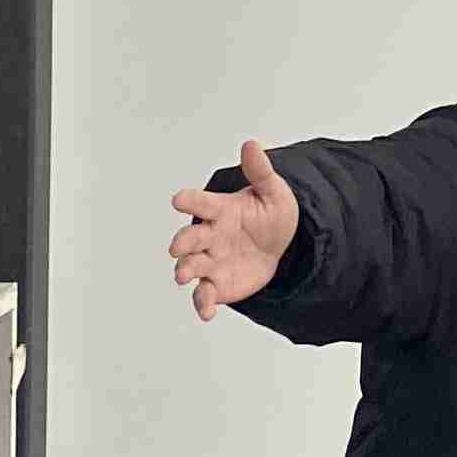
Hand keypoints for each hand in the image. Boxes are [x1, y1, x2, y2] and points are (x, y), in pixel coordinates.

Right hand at [169, 142, 299, 319]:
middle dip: (181, 243)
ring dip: (185, 271)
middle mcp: (209, 236)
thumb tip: (251, 144)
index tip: (178, 199)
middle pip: (190, 238)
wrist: (279, 247)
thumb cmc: (269, 215)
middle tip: (177, 249)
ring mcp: (210, 261)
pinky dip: (202, 304)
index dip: (189, 201)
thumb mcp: (272, 192)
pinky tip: (207, 312)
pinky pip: (205, 295)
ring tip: (184, 276)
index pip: (201, 203)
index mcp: (220, 210)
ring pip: (191, 267)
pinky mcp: (217, 284)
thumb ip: (260, 172)